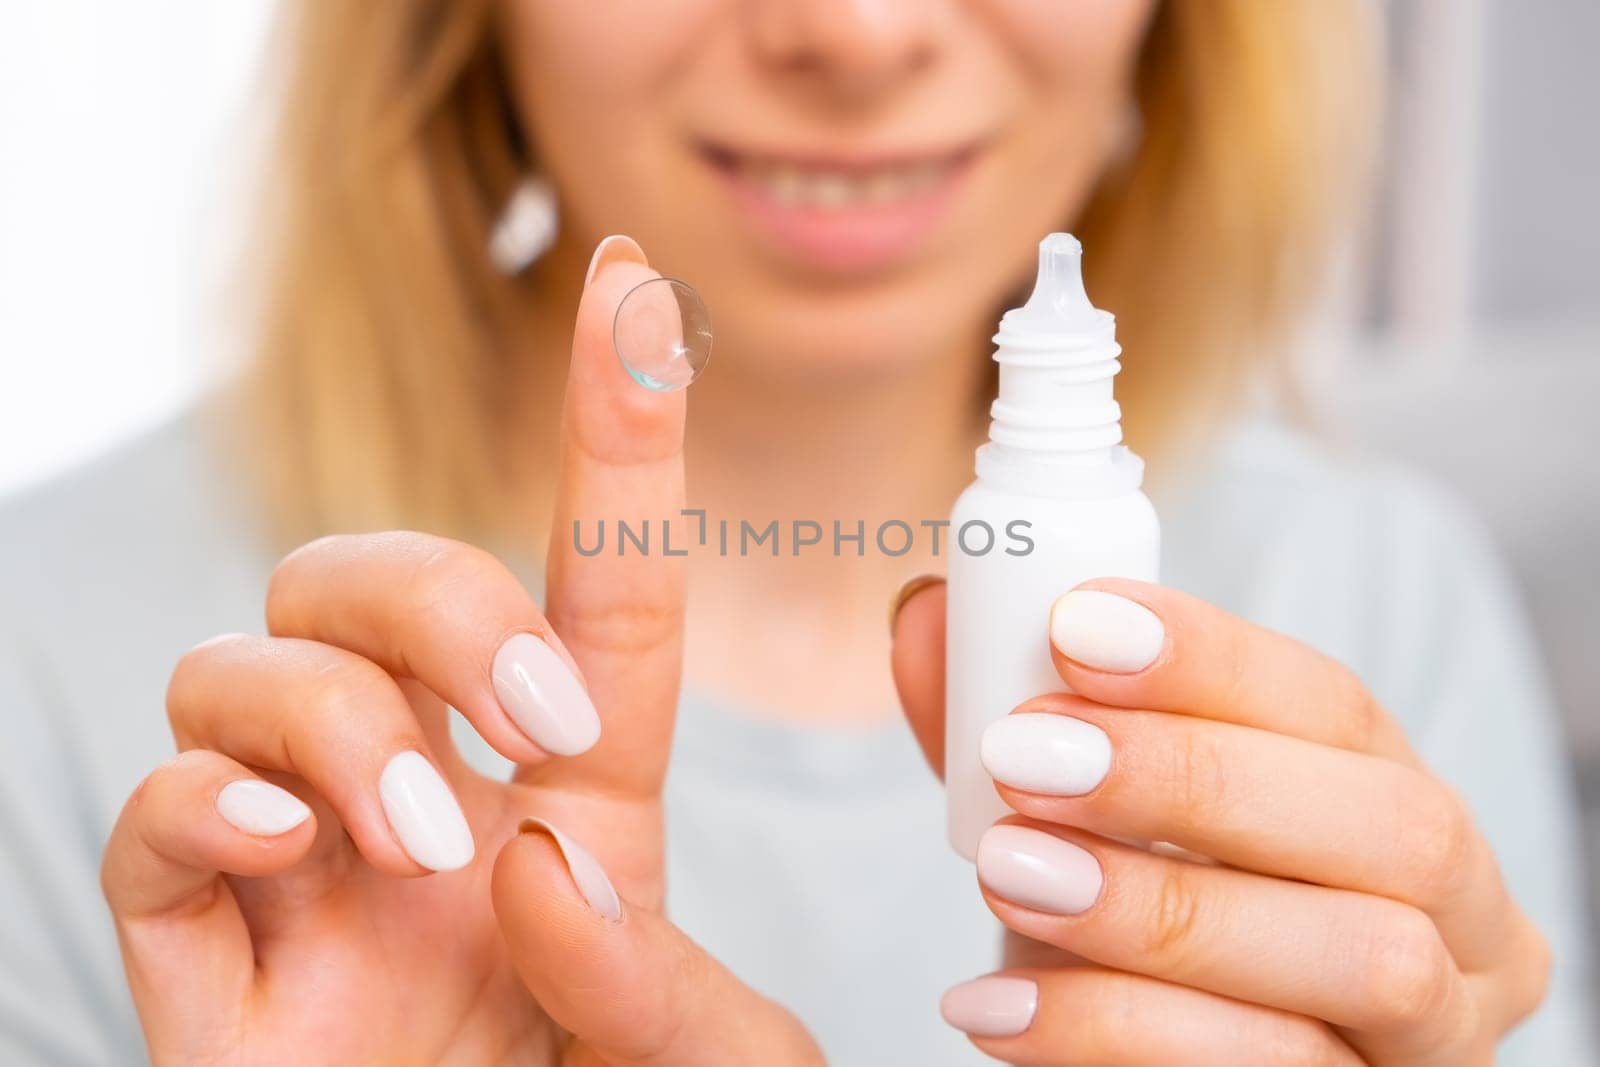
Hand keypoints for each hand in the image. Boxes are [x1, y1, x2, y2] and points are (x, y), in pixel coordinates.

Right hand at [100, 237, 818, 1065]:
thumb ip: (665, 986)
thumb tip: (532, 863)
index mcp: (572, 806)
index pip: (598, 586)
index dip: (618, 436)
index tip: (643, 293)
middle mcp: (425, 799)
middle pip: (372, 575)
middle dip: (445, 598)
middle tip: (539, 720)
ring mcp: (302, 863)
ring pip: (248, 660)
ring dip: (340, 717)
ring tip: (418, 842)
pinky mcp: (198, 947)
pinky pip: (153, 807)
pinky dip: (202, 798)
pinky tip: (281, 842)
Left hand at [892, 577, 1550, 1064]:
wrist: (1139, 1062)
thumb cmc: (1124, 918)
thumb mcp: (1064, 814)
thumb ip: (1001, 719)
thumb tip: (923, 618)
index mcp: (1394, 797)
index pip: (1338, 703)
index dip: (1213, 658)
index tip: (1074, 628)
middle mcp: (1462, 918)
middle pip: (1395, 826)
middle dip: (1197, 777)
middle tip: (1026, 757)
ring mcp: (1436, 1038)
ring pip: (1366, 961)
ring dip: (1164, 908)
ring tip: (1007, 875)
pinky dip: (1121, 1033)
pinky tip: (998, 1006)